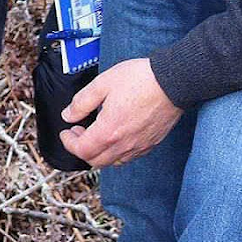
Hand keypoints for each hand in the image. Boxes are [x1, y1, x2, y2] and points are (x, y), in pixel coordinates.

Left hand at [60, 57, 181, 166]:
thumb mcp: (102, 84)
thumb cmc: (140, 79)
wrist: (174, 81)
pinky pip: (129, 157)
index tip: (66, 132)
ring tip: (96, 134)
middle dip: (81, 149)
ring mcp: (139, 146)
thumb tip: (68, 115)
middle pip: (95, 161)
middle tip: (78, 132)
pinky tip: (115, 135)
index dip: (68, 143)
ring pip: (112, 162)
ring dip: (99, 152)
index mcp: (108, 131)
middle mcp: (124, 144)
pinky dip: (116, 152)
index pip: (81, 150)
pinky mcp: (151, 143)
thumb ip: (81, 102)